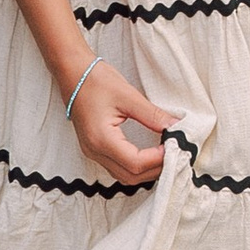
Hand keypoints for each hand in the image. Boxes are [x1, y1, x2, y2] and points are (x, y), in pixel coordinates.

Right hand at [71, 60, 185, 185]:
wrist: (73, 74)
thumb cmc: (97, 81)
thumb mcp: (129, 96)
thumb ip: (153, 115)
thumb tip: (176, 128)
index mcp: (101, 139)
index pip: (135, 163)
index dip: (158, 159)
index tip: (176, 146)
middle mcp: (95, 151)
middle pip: (130, 175)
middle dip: (155, 168)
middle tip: (175, 153)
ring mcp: (92, 153)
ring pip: (124, 176)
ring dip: (146, 171)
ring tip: (165, 154)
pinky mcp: (94, 149)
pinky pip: (117, 168)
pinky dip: (136, 166)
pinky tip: (149, 155)